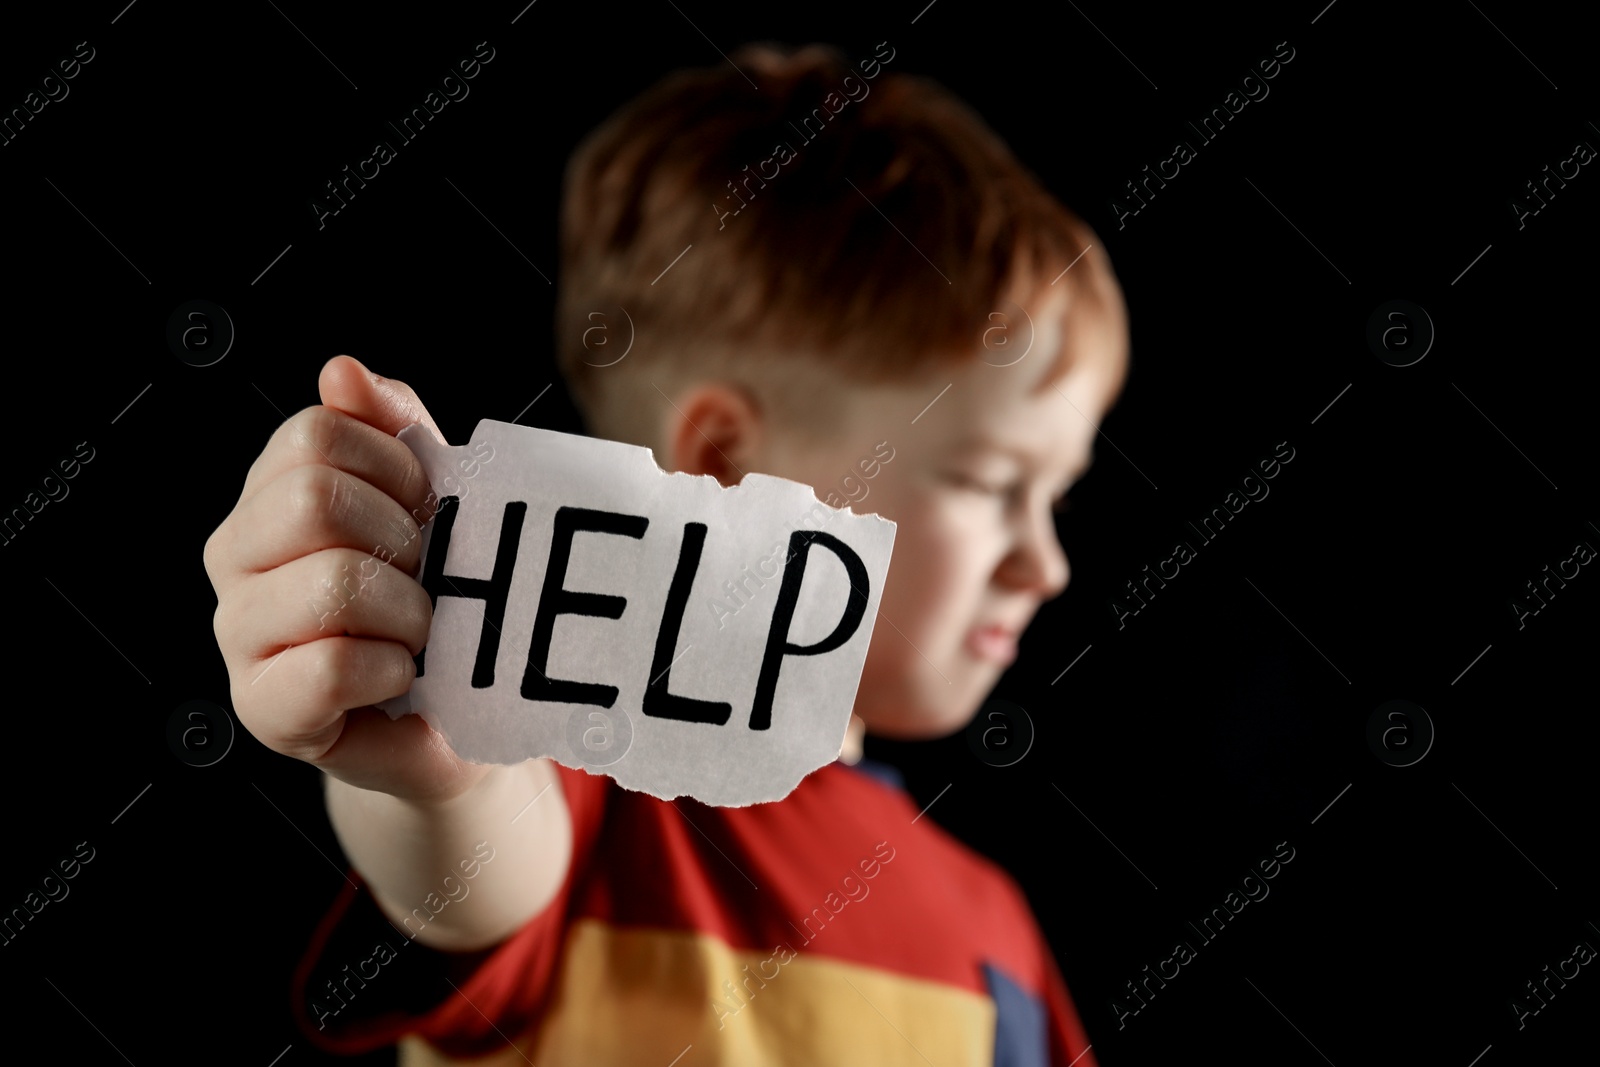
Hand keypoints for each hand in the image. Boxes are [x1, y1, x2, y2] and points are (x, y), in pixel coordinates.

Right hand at [204, 356, 491, 803]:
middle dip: (402, 538)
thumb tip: (340, 369)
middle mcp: (235, 554)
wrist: (451, 711)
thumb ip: (393, 428)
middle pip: (312, 500)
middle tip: (428, 578)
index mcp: (270, 492)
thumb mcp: (430, 500)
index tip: (429, 510)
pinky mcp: (262, 708)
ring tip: (420, 634)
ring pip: (330, 584)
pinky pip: (330, 666)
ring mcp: (239, 632)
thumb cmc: (436, 597)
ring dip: (408, 612)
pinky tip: (400, 676)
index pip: (317, 432)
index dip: (398, 468)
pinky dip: (390, 669)